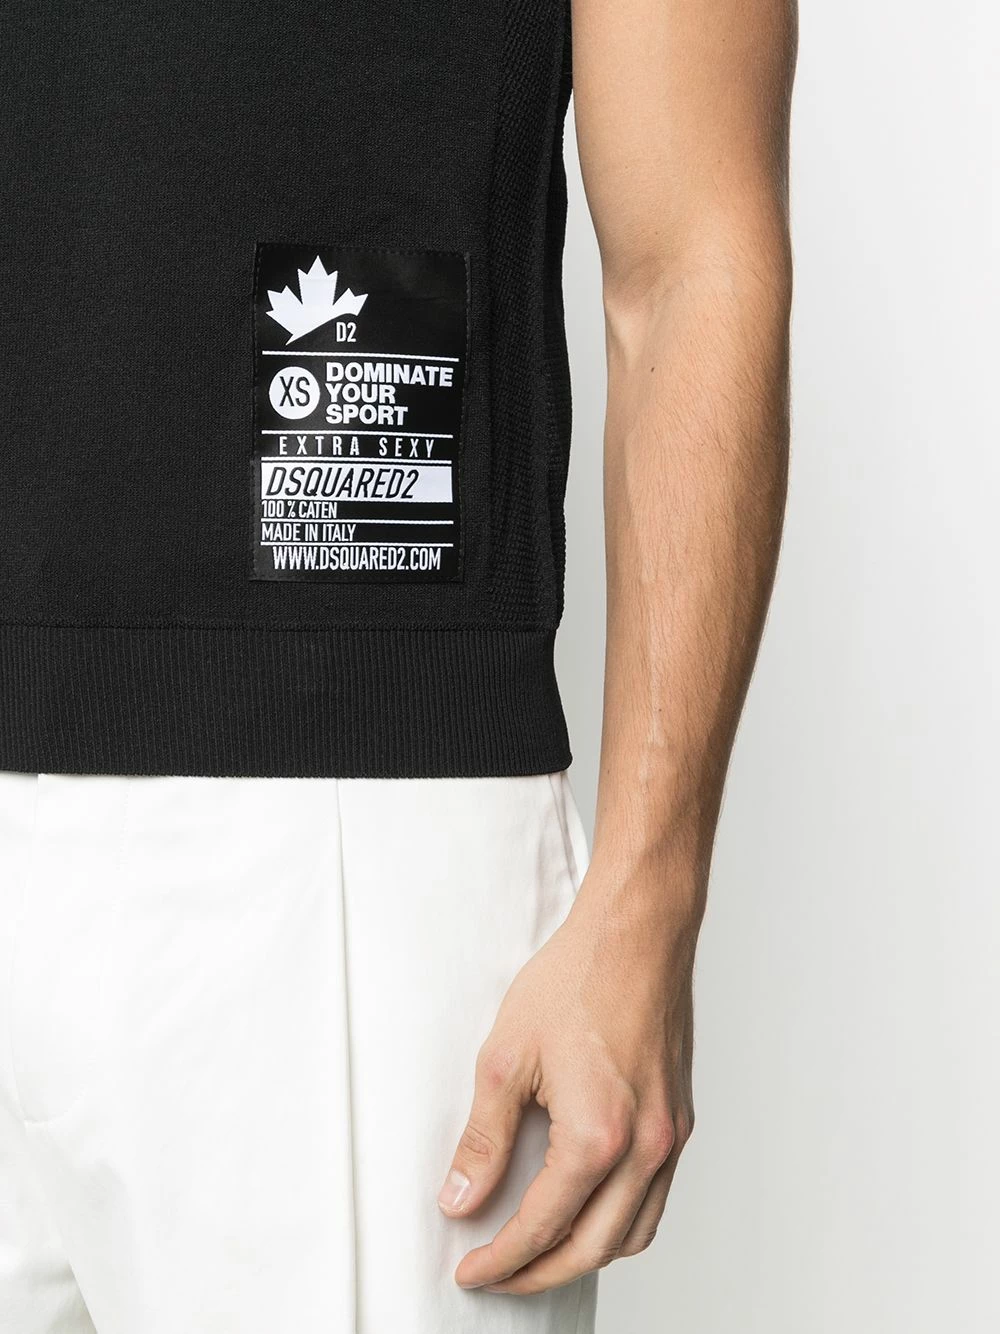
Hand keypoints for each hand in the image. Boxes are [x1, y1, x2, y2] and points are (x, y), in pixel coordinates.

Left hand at [437, 874, 695, 1294]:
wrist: (637, 932)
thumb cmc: (577, 979)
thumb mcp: (507, 1057)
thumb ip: (483, 1139)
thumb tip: (460, 1199)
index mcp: (598, 1137)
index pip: (543, 1228)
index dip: (501, 1260)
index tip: (471, 1272)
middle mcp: (645, 1147)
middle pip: (592, 1249)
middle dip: (539, 1274)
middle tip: (498, 1275)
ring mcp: (670, 1135)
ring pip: (634, 1233)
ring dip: (585, 1253)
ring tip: (539, 1250)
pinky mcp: (680, 1118)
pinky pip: (655, 1197)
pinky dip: (620, 1221)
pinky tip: (588, 1205)